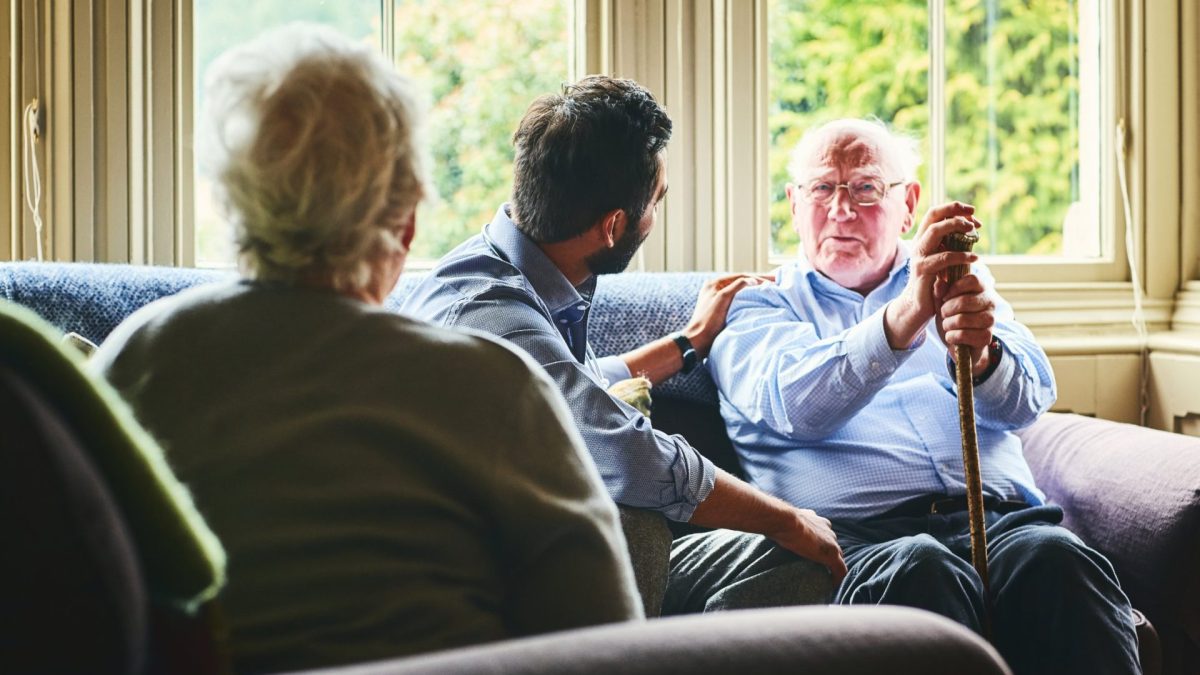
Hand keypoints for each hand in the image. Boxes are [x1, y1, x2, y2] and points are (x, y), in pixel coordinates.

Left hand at [684, 273, 773, 357]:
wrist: (698, 341)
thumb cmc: (708, 320)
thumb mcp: (722, 299)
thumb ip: (737, 287)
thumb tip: (753, 280)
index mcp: (714, 284)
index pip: (740, 277)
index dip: (758, 278)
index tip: (773, 279)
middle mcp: (716, 290)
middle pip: (741, 283)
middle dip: (758, 283)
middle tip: (776, 281)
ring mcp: (718, 301)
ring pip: (741, 292)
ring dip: (755, 291)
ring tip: (771, 290)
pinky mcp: (721, 311)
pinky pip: (739, 302)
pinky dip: (750, 300)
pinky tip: (759, 302)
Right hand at [767, 508, 847, 585]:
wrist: (785, 521)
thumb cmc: (780, 520)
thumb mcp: (785, 520)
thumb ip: (787, 525)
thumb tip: (773, 530)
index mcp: (817, 520)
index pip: (824, 534)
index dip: (821, 544)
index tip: (814, 552)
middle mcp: (827, 530)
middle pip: (833, 545)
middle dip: (828, 555)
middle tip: (819, 567)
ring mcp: (831, 543)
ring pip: (838, 557)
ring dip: (832, 566)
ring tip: (825, 576)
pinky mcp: (831, 555)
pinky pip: (840, 570)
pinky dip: (837, 578)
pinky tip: (831, 585)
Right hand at [884, 202, 980, 349]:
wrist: (917, 306)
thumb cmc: (934, 282)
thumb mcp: (944, 259)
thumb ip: (952, 243)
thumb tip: (971, 227)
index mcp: (923, 239)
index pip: (935, 213)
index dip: (954, 208)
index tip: (972, 212)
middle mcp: (919, 244)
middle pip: (934, 217)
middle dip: (955, 213)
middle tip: (973, 220)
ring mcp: (919, 256)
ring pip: (935, 232)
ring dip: (956, 228)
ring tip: (974, 233)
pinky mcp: (923, 271)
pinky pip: (943, 258)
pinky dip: (961, 256)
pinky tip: (974, 258)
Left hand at [936, 273, 995, 373]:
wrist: (957, 343)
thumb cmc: (951, 317)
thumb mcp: (941, 303)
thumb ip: (939, 291)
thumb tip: (939, 282)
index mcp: (981, 289)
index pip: (972, 279)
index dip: (955, 287)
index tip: (945, 297)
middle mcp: (989, 302)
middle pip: (964, 301)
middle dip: (946, 310)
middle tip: (944, 315)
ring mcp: (990, 320)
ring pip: (962, 319)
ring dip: (948, 324)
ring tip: (947, 325)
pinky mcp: (987, 337)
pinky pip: (963, 335)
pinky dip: (951, 337)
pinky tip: (952, 336)